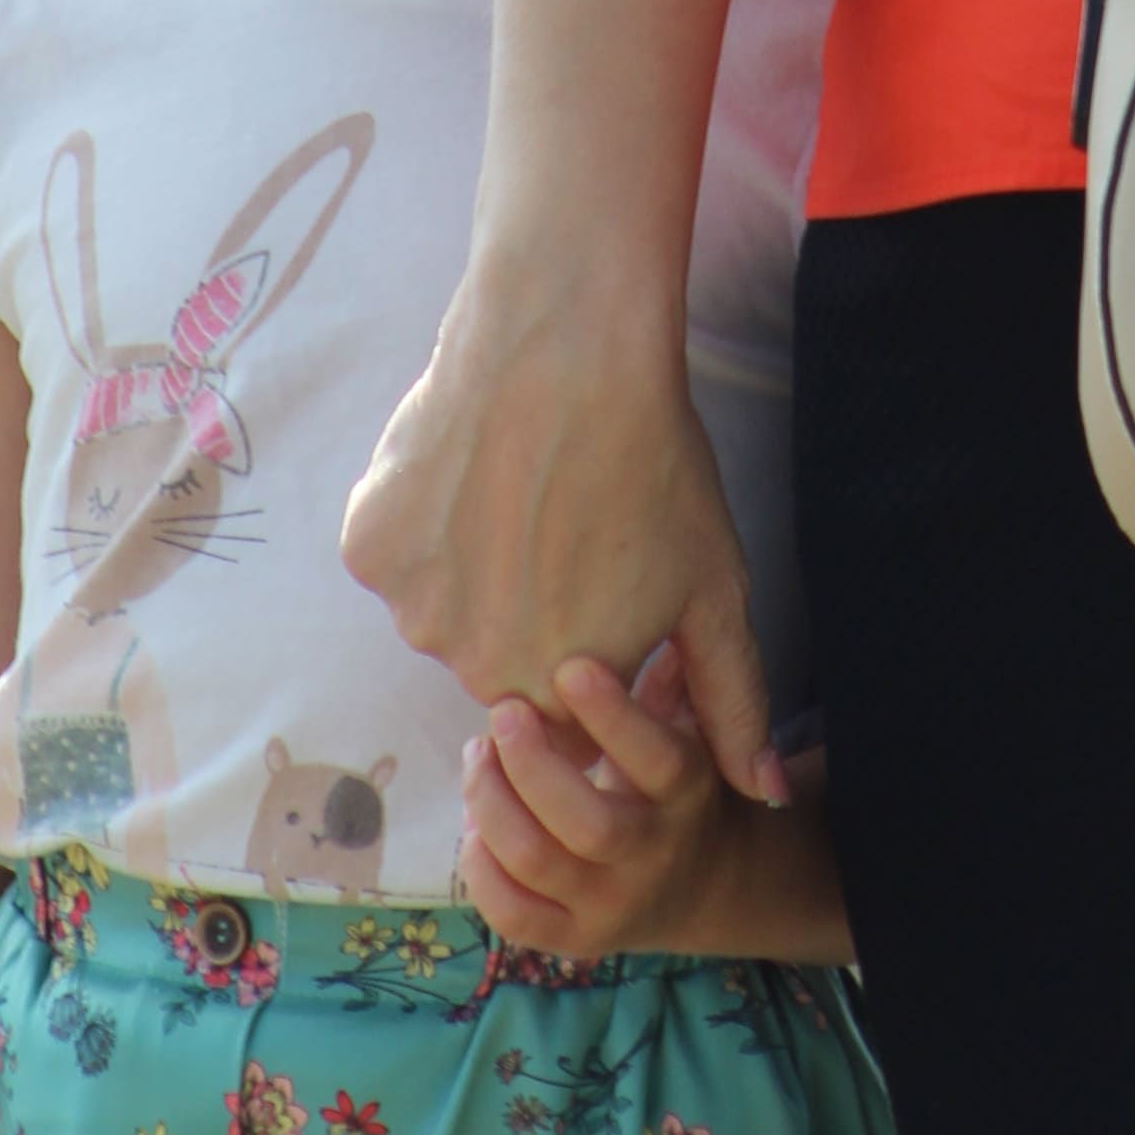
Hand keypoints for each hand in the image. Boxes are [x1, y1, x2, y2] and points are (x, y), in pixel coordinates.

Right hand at [342, 283, 783, 801]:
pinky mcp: (369, 548)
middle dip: (524, 608)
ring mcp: (416, 610)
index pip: (558, 715)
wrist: (570, 342)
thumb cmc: (655, 460)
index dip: (580, 642)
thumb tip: (765, 792)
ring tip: (519, 484)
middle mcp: (476, 670)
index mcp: (560, 697)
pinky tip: (470, 462)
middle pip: (494, 659)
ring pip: (443, 604)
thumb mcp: (716, 585)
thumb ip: (732, 698)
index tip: (593, 576)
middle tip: (561, 521)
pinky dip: (422, 517)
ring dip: (470, 564)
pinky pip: (395, 551)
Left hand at [463, 646, 743, 960]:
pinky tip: (474, 823)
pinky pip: (514, 915)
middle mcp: (654, 855)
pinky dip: (481, 868)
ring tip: (476, 755)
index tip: (567, 665)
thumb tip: (655, 609)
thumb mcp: (695, 721)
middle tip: (503, 712)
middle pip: (587, 823)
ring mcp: (611, 905)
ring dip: (493, 804)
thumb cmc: (684, 777)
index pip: (654, 758)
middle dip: (532, 764)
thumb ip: (675, 675)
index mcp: (689, 792)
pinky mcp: (573, 939)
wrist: (706, 884)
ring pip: (538, 864)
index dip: (610, 714)